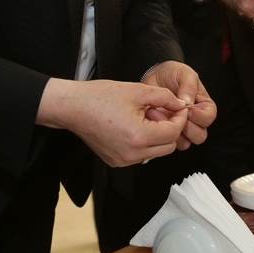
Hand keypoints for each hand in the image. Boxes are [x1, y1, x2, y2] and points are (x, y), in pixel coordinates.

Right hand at [37, 78, 188, 166]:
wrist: (72, 107)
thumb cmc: (100, 97)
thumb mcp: (138, 90)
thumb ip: (165, 97)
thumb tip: (181, 104)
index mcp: (139, 136)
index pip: (173, 133)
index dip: (180, 118)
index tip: (178, 107)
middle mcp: (132, 154)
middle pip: (168, 146)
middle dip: (170, 128)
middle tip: (162, 111)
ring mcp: (123, 161)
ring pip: (156, 152)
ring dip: (157, 136)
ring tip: (145, 117)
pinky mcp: (116, 161)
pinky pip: (141, 155)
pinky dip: (144, 142)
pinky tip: (134, 126)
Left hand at [143, 60, 216, 149]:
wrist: (153, 78)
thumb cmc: (172, 74)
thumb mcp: (183, 73)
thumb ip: (189, 86)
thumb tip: (188, 102)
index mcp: (203, 106)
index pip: (209, 117)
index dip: (199, 116)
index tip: (188, 109)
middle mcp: (195, 120)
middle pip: (200, 135)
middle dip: (188, 128)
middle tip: (176, 115)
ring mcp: (181, 129)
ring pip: (186, 143)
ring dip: (174, 132)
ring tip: (163, 116)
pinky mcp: (167, 133)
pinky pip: (170, 142)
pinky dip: (162, 134)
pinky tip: (155, 120)